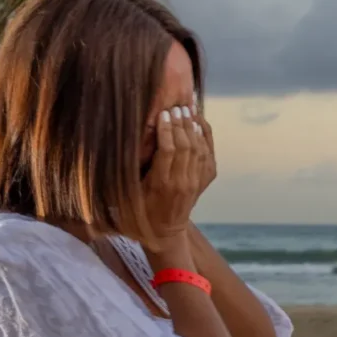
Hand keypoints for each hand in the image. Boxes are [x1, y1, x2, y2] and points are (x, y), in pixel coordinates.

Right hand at [137, 105, 217, 256]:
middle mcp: (183, 182)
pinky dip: (205, 135)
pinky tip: (198, 121)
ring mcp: (196, 181)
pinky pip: (208, 153)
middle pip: (186, 146)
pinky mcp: (205, 180)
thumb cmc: (140, 210)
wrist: (165, 231)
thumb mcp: (131, 191)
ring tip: (186, 108)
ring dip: (193, 126)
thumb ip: (133, 168)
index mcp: (162, 184)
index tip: (162, 113)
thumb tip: (128, 138)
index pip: (168, 151)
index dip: (167, 130)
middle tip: (175, 106)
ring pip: (199, 148)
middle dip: (181, 123)